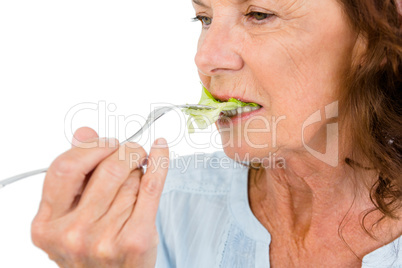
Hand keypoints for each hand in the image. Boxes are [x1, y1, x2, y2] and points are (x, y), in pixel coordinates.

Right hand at [31, 127, 168, 267]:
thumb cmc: (91, 249)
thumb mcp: (71, 217)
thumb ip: (74, 174)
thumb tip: (84, 133)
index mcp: (47, 224)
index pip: (66, 167)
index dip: (91, 148)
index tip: (107, 144)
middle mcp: (73, 233)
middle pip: (107, 168)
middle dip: (125, 151)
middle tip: (132, 153)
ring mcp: (104, 238)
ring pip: (131, 178)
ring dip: (138, 170)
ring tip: (136, 182)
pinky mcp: (135, 239)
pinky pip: (152, 186)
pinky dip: (160, 162)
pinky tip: (161, 149)